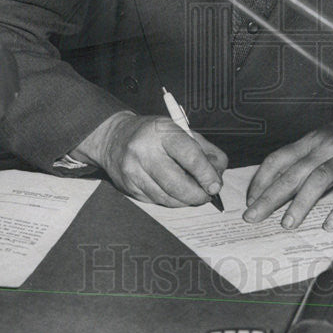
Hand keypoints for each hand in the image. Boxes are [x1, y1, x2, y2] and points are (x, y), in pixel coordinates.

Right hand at [73, 111, 227, 205]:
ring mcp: (133, 171)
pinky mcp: (128, 187)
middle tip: (207, 195)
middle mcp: (144, 151)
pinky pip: (156, 201)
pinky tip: (176, 194)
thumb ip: (205, 150)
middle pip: (177, 183)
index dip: (206, 174)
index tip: (215, 185)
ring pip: (167, 198)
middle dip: (197, 195)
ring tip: (194, 195)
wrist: (114, 138)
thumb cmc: (155, 134)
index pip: (190, 156)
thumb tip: (218, 175)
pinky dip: (172, 201)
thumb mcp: (181, 130)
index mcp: (162, 132)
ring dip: (186, 201)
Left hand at [243, 101, 332, 231]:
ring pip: (318, 179)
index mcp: (313, 139)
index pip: (279, 158)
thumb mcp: (330, 136)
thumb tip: (285, 180)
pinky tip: (331, 225)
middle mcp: (326, 146)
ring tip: (287, 223)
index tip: (249, 199)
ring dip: (301, 203)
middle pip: (293, 172)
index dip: (262, 179)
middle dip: (270, 196)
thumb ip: (310, 154)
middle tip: (253, 217)